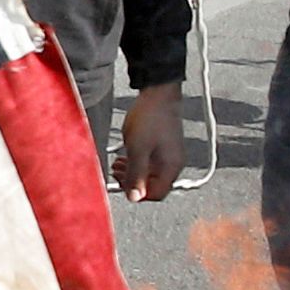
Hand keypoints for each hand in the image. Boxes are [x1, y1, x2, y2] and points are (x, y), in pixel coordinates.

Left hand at [112, 81, 185, 200]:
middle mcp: (174, 164)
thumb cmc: (150, 117)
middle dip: (133, 182)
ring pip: (150, 174)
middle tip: (116, 174)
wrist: (158, 92)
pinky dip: (137, 163)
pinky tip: (125, 157)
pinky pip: (150, 163)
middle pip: (153, 185)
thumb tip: (134, 197)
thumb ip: (136, 175)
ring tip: (117, 165)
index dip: (139, 194)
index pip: (157, 194)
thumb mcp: (138, 149)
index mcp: (171, 167)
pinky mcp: (163, 146)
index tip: (123, 186)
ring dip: (133, 173)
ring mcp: (169, 155)